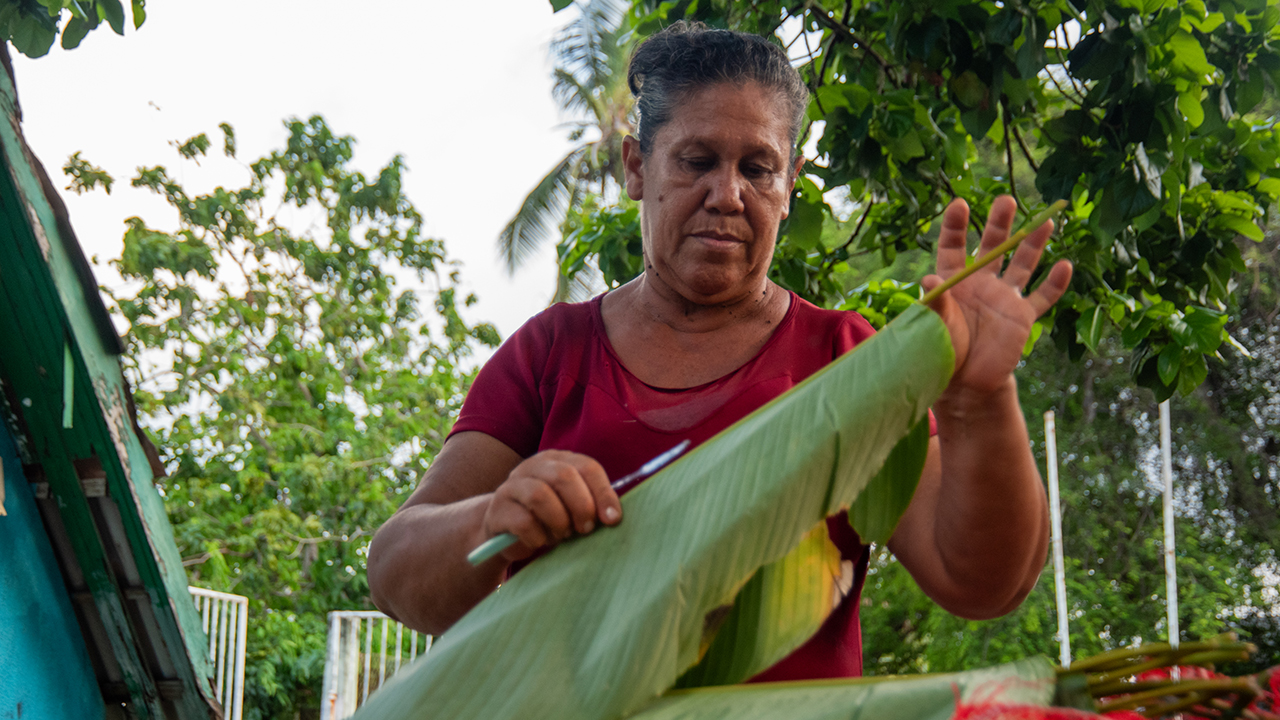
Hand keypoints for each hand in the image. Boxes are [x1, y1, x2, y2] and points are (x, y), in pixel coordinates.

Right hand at [480, 450, 621, 561]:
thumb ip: (591, 503)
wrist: (506, 531)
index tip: (613, 519)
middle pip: (564, 476)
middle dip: (581, 506)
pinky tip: (540, 541)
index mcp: (558, 459)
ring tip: (561, 535)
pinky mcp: (498, 509)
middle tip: (585, 529)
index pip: (587, 467)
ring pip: (540, 495)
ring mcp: (512, 485)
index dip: (603, 493)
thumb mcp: (571, 506)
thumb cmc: (548, 518)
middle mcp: (534, 466)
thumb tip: (614, 516)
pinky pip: (522, 521)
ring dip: (558, 521)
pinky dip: (538, 536)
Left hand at [922, 196, 1072, 395]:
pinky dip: (1055, 284)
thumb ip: (935, 303)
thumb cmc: (944, 349)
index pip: (954, 247)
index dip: (956, 226)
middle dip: (1000, 224)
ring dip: (1033, 244)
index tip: (959, 204)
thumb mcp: (935, 324)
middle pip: (992, 247)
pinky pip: (1043, 298)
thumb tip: (928, 279)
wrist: (966, 380)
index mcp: (955, 281)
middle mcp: (981, 283)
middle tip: (1006, 200)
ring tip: (1045, 221)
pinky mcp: (1022, 317)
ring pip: (1023, 265)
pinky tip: (1065, 266)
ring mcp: (1004, 298)